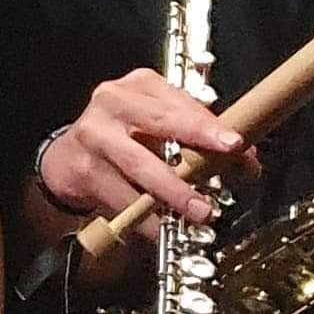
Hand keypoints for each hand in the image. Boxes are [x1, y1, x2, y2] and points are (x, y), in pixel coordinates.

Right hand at [38, 72, 255, 229]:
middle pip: (161, 122)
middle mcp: (114, 102)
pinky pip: (124, 197)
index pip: (182, 103)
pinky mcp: (85, 168)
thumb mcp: (159, 128)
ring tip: (201, 210)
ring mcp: (95, 135)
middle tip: (229, 157)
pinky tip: (164, 227)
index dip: (212, 126)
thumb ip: (199, 138)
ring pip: (142, 165)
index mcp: (140, 86)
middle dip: (198, 140)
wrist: (68, 160)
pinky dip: (147, 218)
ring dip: (176, 191)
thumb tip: (245, 161)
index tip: (237, 143)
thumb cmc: (122, 139)